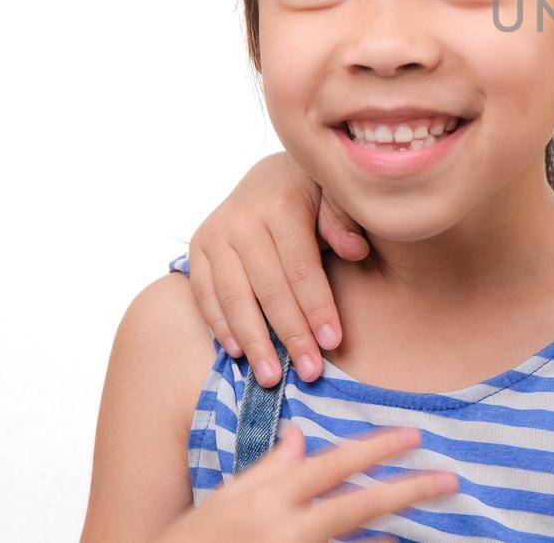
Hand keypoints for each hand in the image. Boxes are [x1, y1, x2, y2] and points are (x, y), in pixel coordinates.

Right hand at [155, 423, 454, 542]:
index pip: (334, 464)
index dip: (377, 448)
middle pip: (358, 505)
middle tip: (448, 480)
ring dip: (391, 529)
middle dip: (408, 490)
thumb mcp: (227, 498)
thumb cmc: (194, 542)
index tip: (414, 436)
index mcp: (269, 497)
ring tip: (427, 518)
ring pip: (355, 540)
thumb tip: (300, 435)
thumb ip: (269, 468)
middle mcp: (284, 528)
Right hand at [187, 152, 367, 387]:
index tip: (333, 342)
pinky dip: (220, 326)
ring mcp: (215, 234)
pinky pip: (205, 294)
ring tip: (271, 377)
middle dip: (290, 335)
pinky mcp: (197, 248)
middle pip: (268, 288)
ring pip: (233, 297)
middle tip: (309, 372)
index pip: (301, 267)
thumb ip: (343, 221)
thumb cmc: (313, 195)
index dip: (317, 307)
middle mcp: (243, 219)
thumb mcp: (334, 196)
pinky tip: (238, 353)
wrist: (270, 176)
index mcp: (282, 204)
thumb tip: (356, 251)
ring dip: (253, 342)